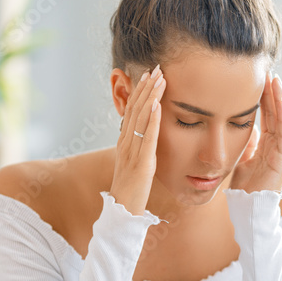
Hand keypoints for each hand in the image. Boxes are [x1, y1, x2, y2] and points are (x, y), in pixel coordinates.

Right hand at [109, 64, 164, 215]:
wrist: (121, 212)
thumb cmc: (130, 189)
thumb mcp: (134, 163)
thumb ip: (138, 147)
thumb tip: (145, 134)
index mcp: (124, 141)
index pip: (131, 110)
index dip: (139, 91)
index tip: (148, 75)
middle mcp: (125, 143)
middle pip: (135, 109)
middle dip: (146, 88)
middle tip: (156, 68)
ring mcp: (132, 152)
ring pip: (140, 118)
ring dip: (150, 96)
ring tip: (159, 79)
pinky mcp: (141, 164)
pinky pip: (147, 138)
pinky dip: (152, 120)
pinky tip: (157, 105)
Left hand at [230, 71, 281, 193]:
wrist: (249, 208)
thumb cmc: (244, 188)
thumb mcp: (240, 159)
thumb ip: (244, 143)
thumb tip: (244, 127)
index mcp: (265, 144)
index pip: (265, 116)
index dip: (262, 98)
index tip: (256, 80)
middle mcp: (275, 145)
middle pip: (274, 113)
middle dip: (271, 92)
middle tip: (266, 71)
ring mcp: (281, 150)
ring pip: (281, 118)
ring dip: (279, 99)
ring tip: (275, 79)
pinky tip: (279, 100)